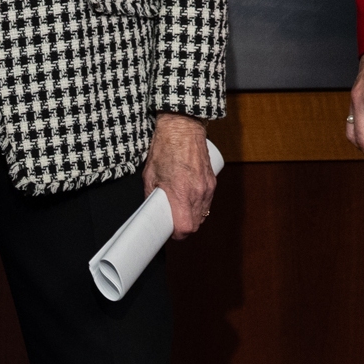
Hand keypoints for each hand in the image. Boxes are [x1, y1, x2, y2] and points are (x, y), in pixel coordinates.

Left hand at [145, 112, 216, 235]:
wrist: (183, 129)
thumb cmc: (165, 149)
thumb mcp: (150, 174)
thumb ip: (151, 195)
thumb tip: (152, 209)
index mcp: (181, 192)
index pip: (185, 226)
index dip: (177, 233)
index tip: (171, 232)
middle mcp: (197, 192)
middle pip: (196, 224)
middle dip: (184, 227)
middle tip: (173, 220)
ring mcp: (207, 188)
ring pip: (203, 215)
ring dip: (193, 217)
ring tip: (180, 209)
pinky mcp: (213, 182)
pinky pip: (208, 203)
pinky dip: (199, 206)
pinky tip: (189, 198)